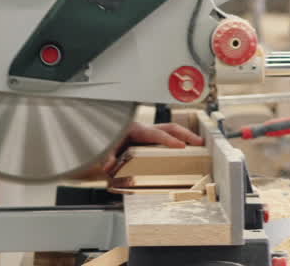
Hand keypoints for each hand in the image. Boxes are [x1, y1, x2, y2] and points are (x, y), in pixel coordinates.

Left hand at [81, 121, 205, 179]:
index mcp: (134, 129)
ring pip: (168, 131)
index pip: (156, 133)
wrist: (90, 127)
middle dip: (185, 135)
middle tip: (199, 143)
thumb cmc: (98, 134)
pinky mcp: (143, 140)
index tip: (181, 146)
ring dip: (182, 137)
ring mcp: (143, 134)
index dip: (168, 140)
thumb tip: (108, 163)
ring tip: (195, 146)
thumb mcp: (101, 147)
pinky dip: (173, 143)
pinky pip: (161, 140)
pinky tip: (179, 152)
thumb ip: (105, 155)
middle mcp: (141, 129)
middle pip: (169, 127)